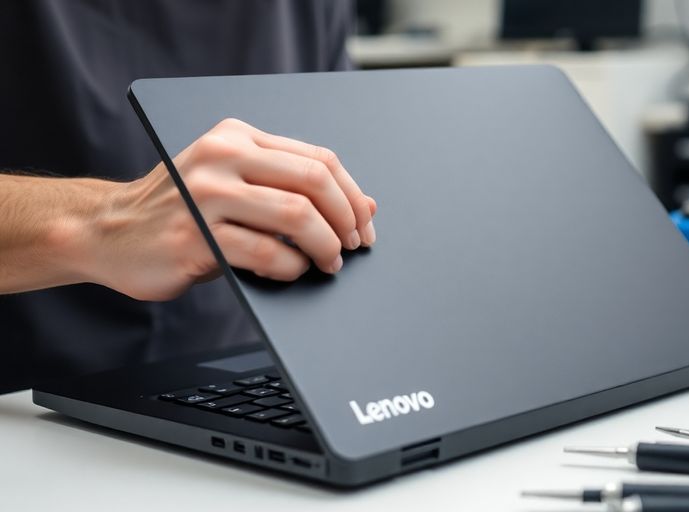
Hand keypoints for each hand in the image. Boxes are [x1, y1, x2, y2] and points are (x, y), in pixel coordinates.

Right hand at [86, 118, 375, 300]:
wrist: (108, 233)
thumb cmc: (183, 211)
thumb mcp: (238, 186)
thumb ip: (294, 189)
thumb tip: (367, 206)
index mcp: (237, 137)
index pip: (319, 158)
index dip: (352, 195)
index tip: (364, 224)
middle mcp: (222, 157)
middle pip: (314, 181)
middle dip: (346, 219)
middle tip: (354, 245)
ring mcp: (205, 195)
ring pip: (296, 215)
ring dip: (325, 246)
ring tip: (328, 262)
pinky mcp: (194, 237)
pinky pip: (266, 253)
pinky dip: (291, 267)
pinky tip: (292, 272)